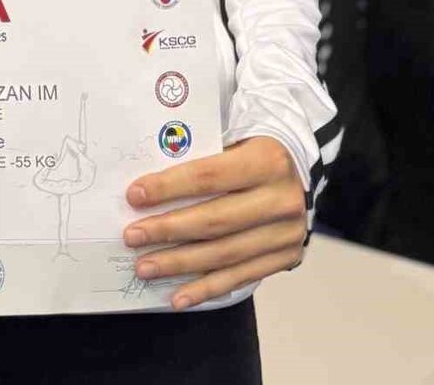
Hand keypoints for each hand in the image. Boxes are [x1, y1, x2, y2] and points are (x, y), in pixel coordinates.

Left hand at [123, 136, 305, 309]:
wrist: (300, 170)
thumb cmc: (252, 150)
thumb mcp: (234, 136)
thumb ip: (199, 153)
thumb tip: (148, 184)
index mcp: (267, 160)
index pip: (209, 176)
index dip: (170, 187)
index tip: (135, 196)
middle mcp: (282, 199)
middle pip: (215, 220)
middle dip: (168, 230)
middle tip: (132, 236)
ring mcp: (287, 233)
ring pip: (225, 254)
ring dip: (180, 264)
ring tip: (145, 267)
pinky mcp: (286, 257)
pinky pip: (241, 278)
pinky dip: (206, 288)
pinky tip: (179, 297)